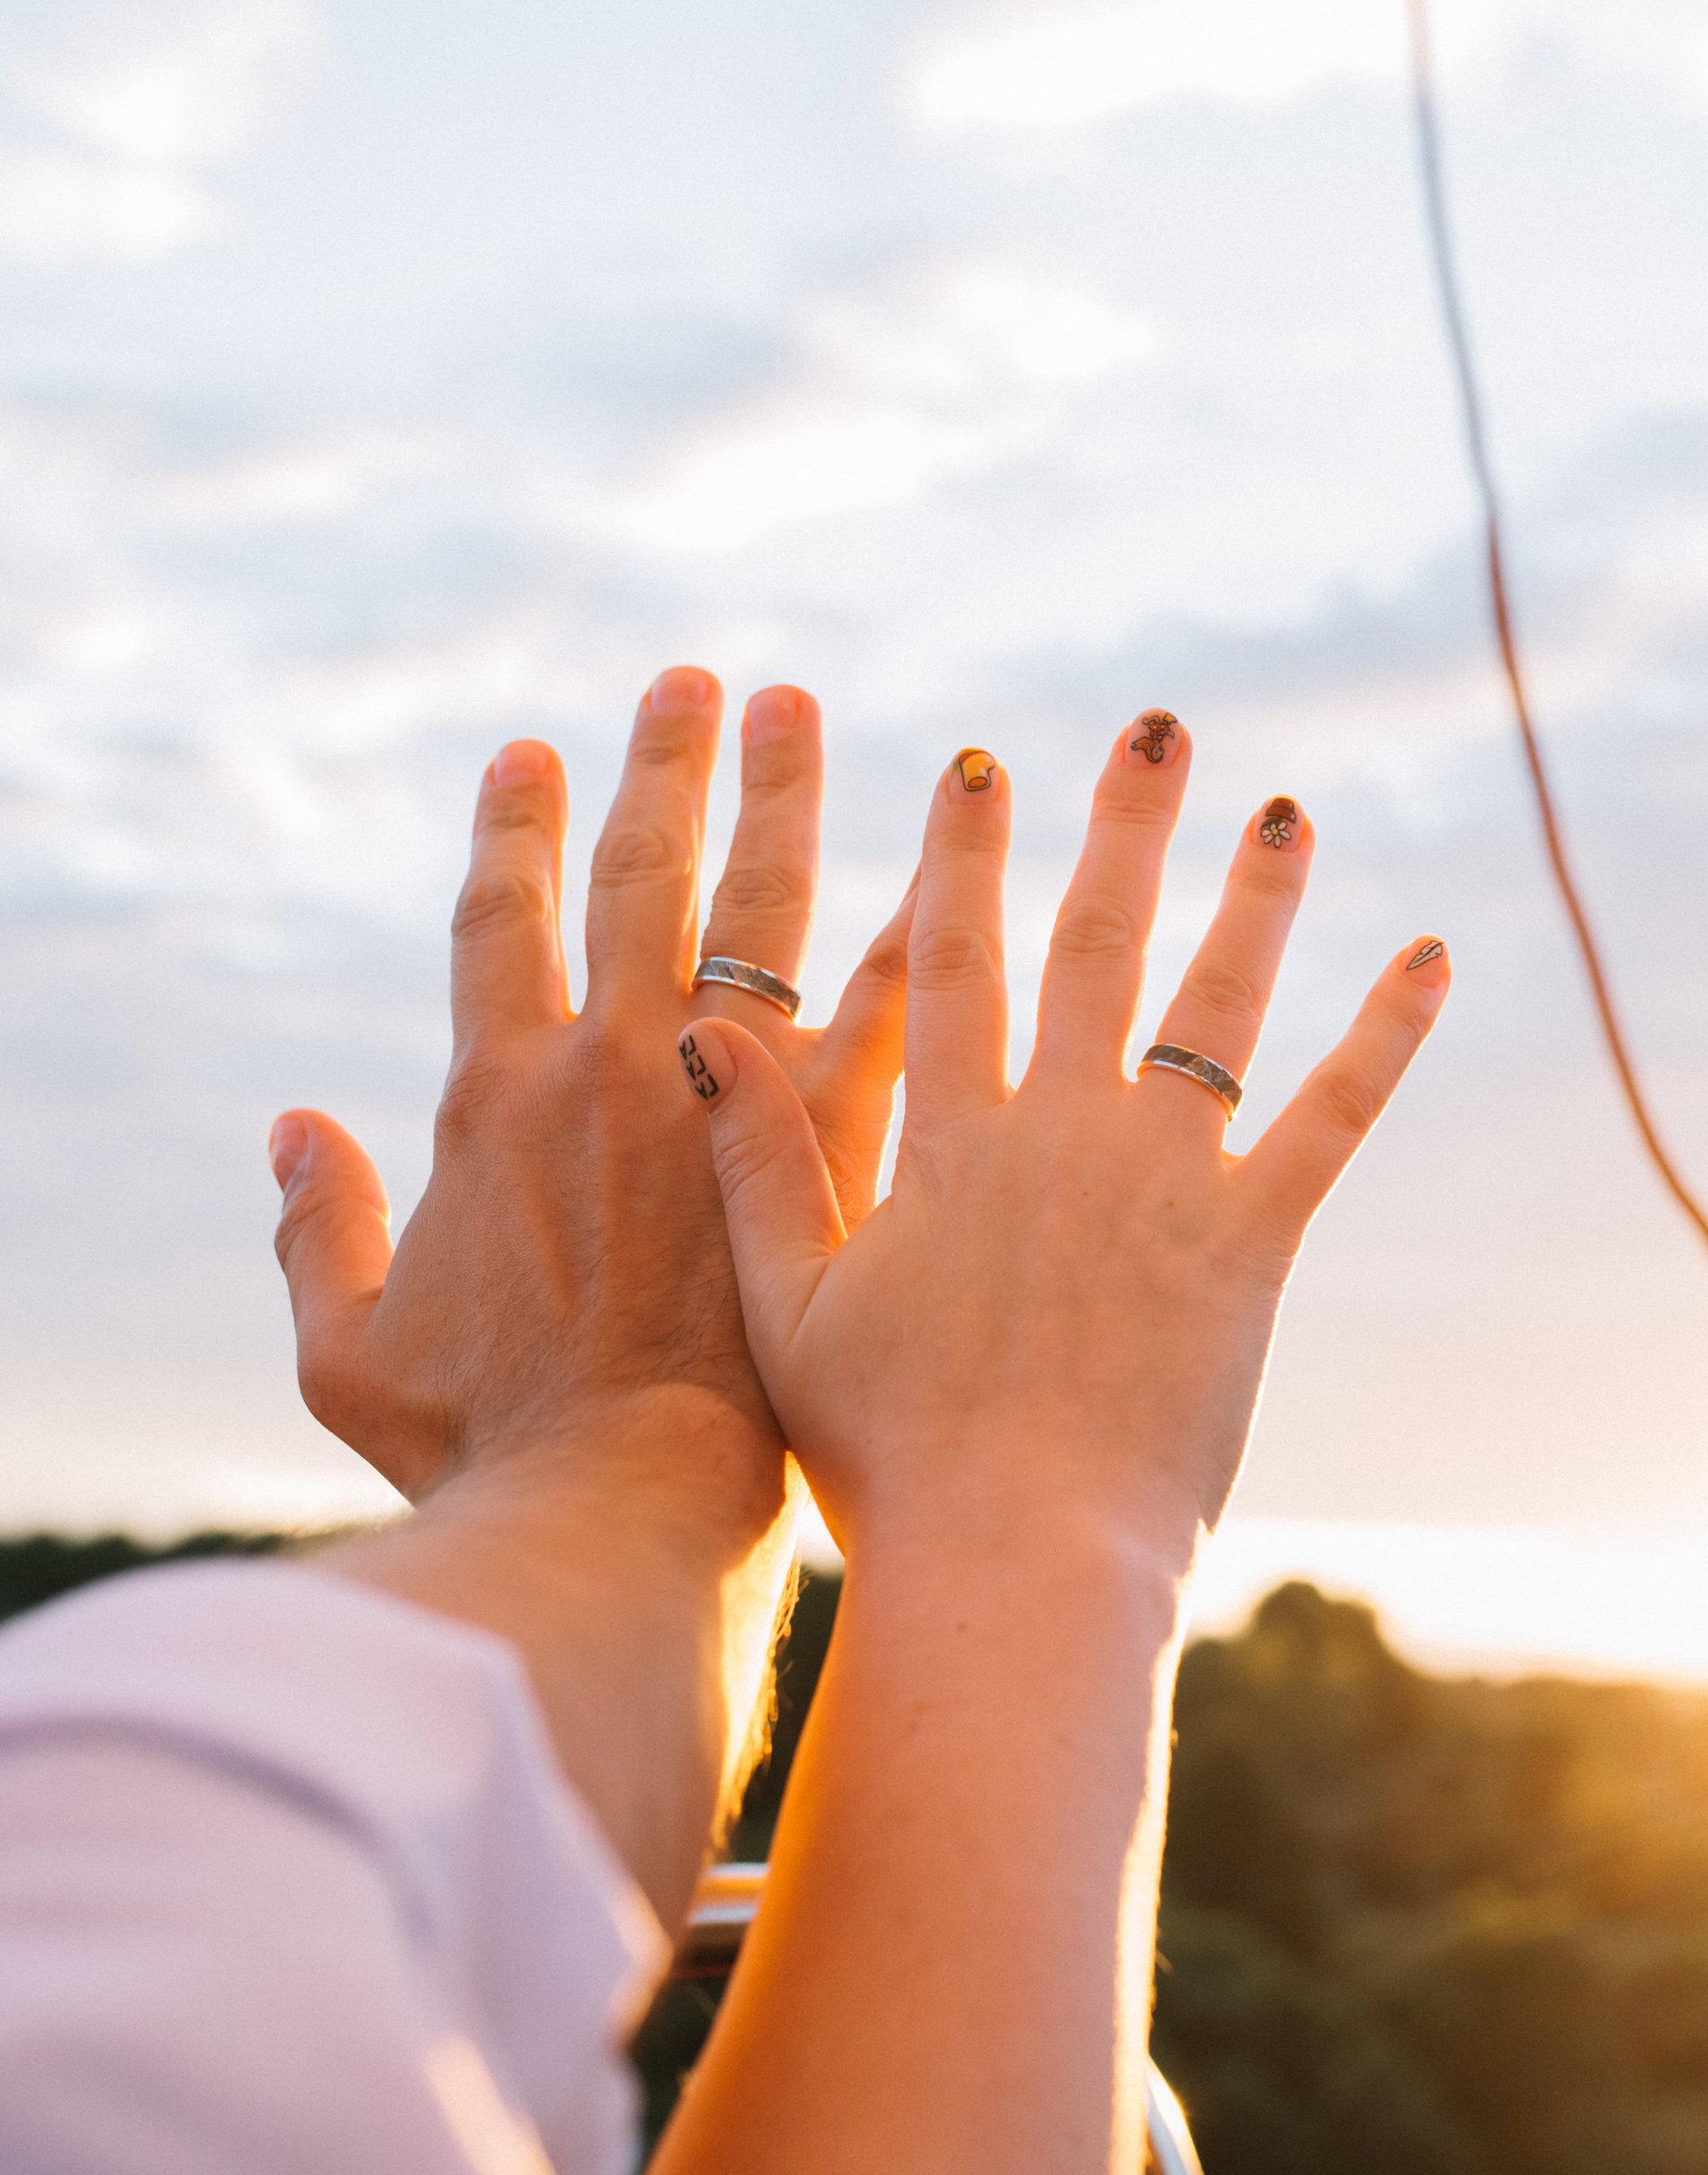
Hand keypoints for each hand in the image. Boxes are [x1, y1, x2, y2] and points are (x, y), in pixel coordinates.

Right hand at [267, 669, 914, 1501]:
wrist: (620, 1508)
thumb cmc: (482, 1447)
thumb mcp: (347, 1350)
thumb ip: (312, 1230)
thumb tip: (287, 1129)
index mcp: (494, 1094)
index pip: (501, 917)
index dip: (514, 828)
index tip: (532, 751)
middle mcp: (612, 1065)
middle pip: (640, 875)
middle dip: (663, 766)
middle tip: (693, 679)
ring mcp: (728, 1098)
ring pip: (758, 907)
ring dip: (775, 798)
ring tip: (793, 710)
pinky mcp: (831, 1151)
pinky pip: (878, 1017)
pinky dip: (905, 943)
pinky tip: (941, 879)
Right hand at [679, 710, 1448, 1571]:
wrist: (1015, 1553)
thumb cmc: (887, 1451)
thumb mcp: (787, 1304)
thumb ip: (756, 1161)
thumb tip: (707, 1031)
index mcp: (953, 1141)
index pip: (952, 961)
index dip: (965, 856)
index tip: (980, 767)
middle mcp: (1064, 1132)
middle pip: (1098, 945)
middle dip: (1124, 827)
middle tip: (1157, 730)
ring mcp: (1167, 1181)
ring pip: (1221, 1005)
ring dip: (1257, 898)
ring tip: (1287, 811)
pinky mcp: (1254, 1244)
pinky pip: (1332, 1117)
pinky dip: (1384, 1035)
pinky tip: (1429, 956)